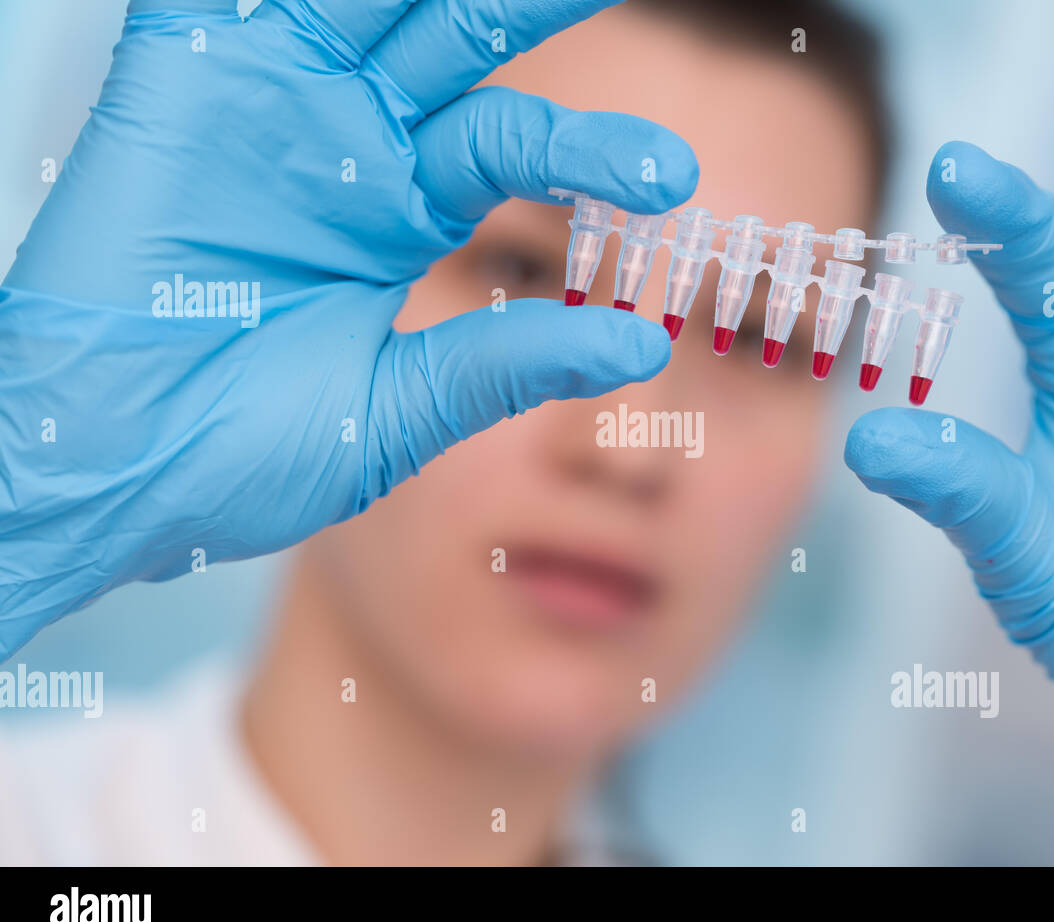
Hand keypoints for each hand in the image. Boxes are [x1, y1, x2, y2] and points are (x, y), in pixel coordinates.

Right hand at [0, 0, 697, 654]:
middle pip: (455, 35)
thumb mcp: (393, 411)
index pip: (513, 142)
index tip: (673, 179)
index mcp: (402, 211)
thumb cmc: (236, 454)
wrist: (106, 470)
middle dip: (531, 2)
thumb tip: (640, 349)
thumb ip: (505, 367)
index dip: (591, 149)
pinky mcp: (180, 87)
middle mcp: (346, 144)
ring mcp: (268, 106)